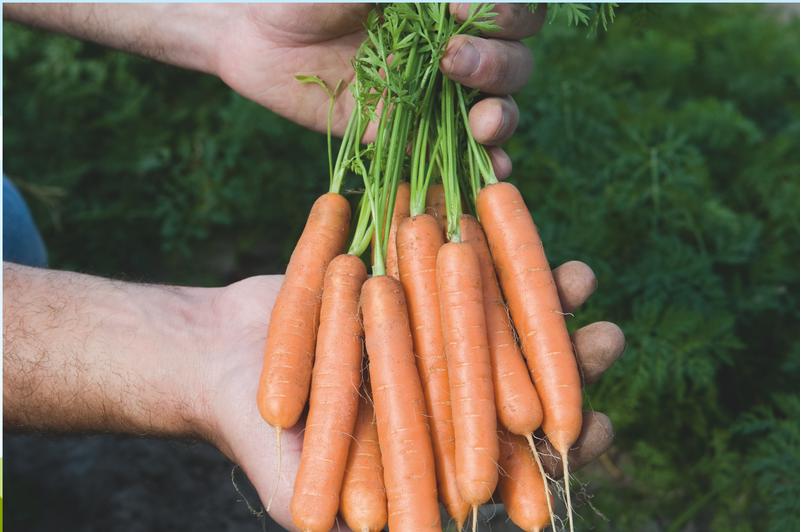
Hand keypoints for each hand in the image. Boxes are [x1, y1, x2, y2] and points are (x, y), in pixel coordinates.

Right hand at [202, 260, 623, 531]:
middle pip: (517, 383)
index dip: (559, 451)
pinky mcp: (410, 288)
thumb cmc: (261, 438)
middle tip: (610, 340)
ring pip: (498, 321)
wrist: (217, 356)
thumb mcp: (302, 499)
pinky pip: (456, 272)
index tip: (596, 430)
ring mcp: (431, 337)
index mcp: (435, 450)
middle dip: (570, 365)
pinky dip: (489, 254)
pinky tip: (521, 231)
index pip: (510, 460)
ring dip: (543, 301)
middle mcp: (443, 392)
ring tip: (584, 278)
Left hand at [215, 3, 546, 178]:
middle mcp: (452, 50)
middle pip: (514, 62)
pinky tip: (493, 168)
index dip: (509, 11)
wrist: (256, 36)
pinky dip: (482, 164)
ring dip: (501, 115)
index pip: (515, 9)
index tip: (459, 7)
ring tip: (481, 121)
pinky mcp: (404, 134)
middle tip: (453, 59)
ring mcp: (431, 97)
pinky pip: (451, 152)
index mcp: (449, 6)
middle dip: (498, 64)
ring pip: (496, 108)